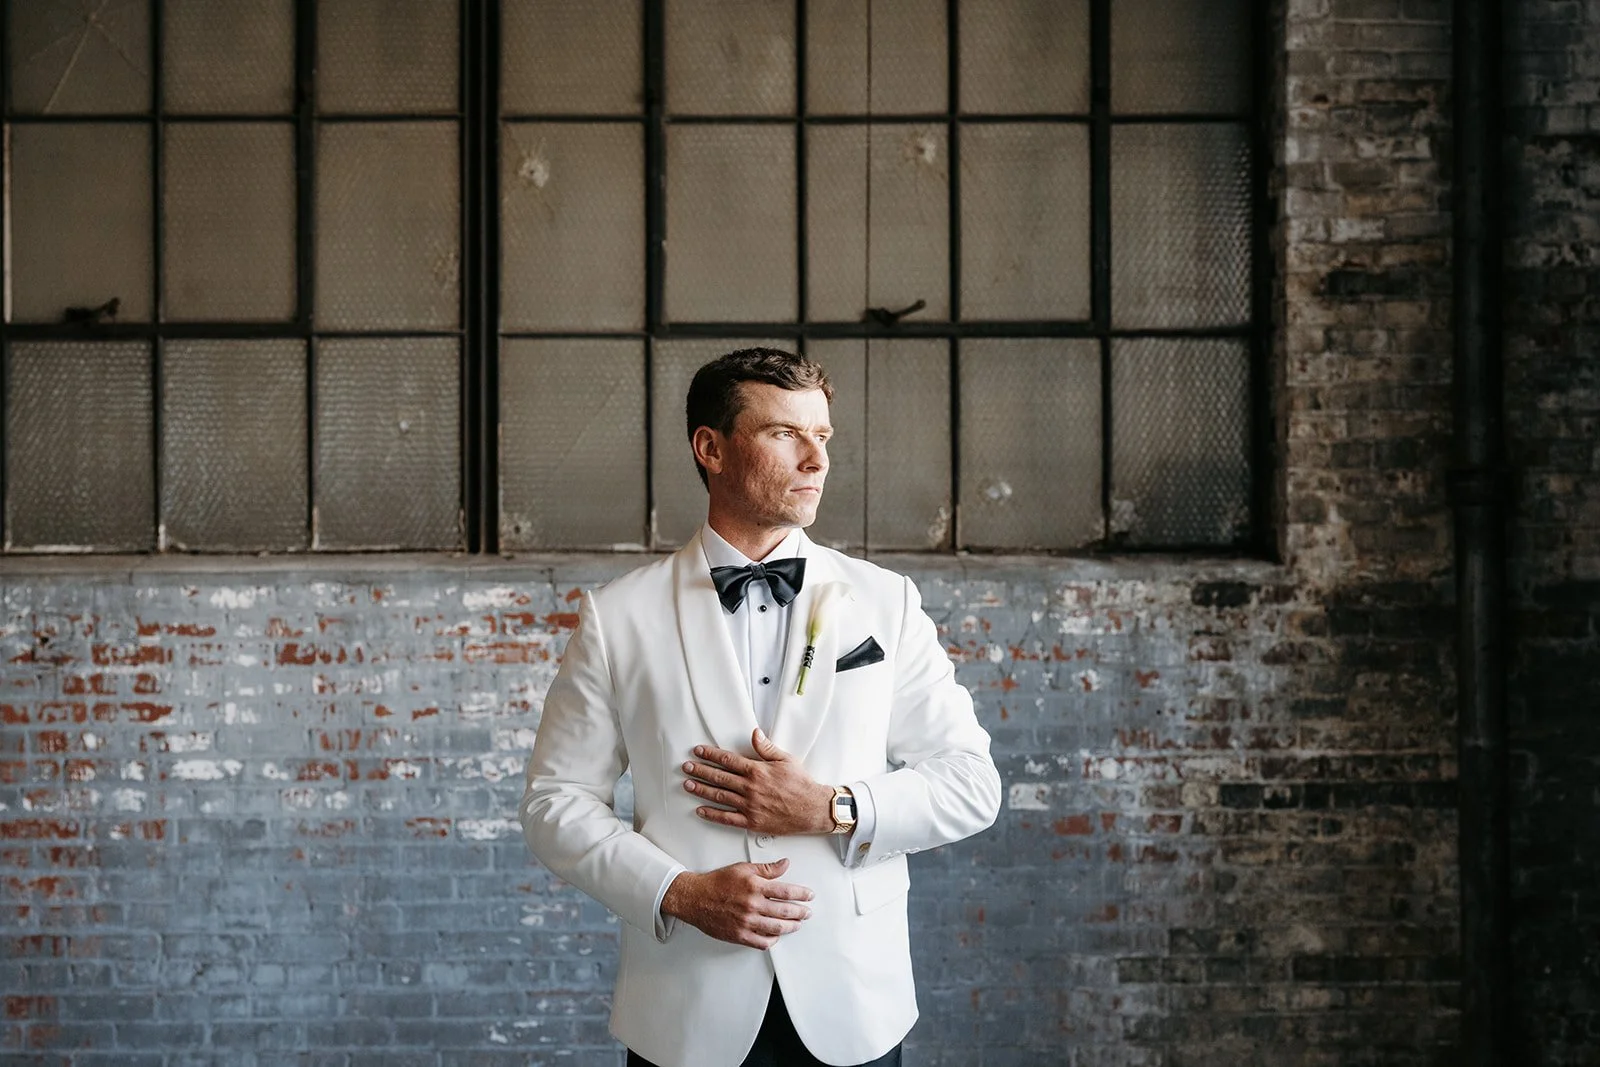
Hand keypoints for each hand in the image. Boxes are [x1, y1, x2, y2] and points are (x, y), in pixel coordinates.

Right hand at [660, 858, 813, 948]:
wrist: (695, 898)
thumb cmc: (717, 883)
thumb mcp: (743, 868)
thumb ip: (766, 868)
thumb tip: (785, 864)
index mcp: (755, 886)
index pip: (787, 891)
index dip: (802, 894)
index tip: (809, 895)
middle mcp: (752, 905)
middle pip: (786, 911)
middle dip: (801, 912)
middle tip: (807, 912)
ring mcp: (747, 922)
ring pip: (777, 927)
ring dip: (791, 927)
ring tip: (797, 924)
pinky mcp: (740, 935)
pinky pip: (762, 942)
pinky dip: (772, 940)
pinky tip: (776, 936)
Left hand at [683, 729, 833, 835]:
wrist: (812, 809)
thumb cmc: (801, 784)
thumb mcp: (786, 759)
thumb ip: (767, 747)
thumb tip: (754, 733)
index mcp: (757, 771)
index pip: (727, 760)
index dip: (710, 755)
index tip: (698, 751)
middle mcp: (750, 788)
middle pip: (719, 777)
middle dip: (700, 771)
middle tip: (686, 767)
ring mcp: (749, 806)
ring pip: (719, 796)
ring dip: (701, 790)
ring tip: (688, 785)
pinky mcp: (752, 821)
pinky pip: (727, 818)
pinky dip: (712, 814)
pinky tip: (701, 810)